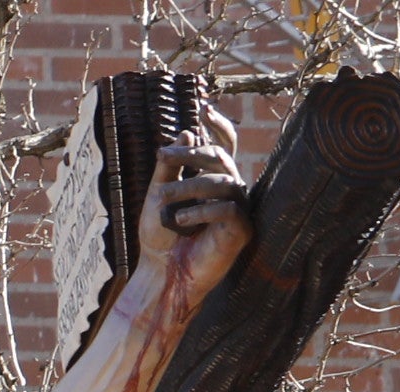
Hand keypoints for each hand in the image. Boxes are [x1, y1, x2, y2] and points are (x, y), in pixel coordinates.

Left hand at [135, 135, 249, 305]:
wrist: (162, 275)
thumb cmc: (159, 238)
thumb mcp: (158, 195)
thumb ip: (170, 167)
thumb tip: (188, 133)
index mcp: (212, 180)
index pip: (222, 146)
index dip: (218, 126)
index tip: (204, 107)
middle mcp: (229, 191)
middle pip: (220, 158)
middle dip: (192, 155)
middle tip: (163, 157)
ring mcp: (238, 209)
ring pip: (223, 181)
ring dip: (189, 186)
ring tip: (162, 199)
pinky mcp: (241, 231)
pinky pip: (227, 210)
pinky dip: (201, 211)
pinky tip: (180, 220)